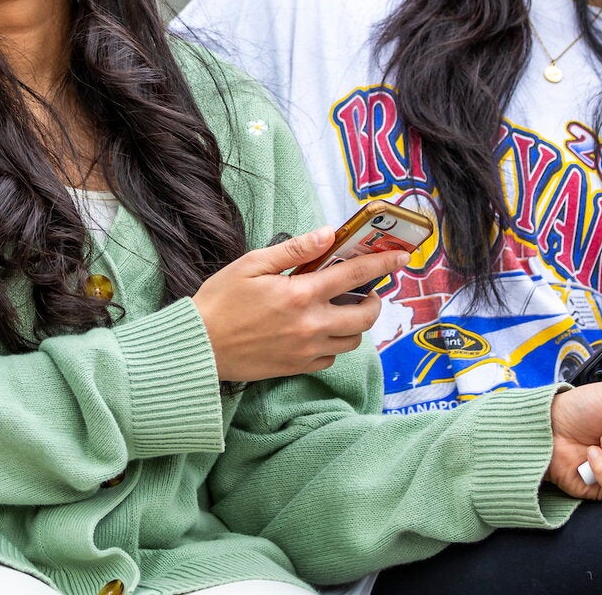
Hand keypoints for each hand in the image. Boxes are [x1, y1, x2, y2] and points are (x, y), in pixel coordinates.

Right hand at [191, 228, 410, 381]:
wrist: (199, 346)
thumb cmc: (221, 301)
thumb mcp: (253, 264)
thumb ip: (294, 250)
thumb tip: (327, 234)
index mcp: (301, 294)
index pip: (355, 275)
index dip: (383, 265)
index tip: (401, 258)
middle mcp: (311, 325)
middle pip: (364, 316)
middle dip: (374, 301)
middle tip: (366, 291)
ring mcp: (306, 350)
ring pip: (352, 340)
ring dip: (355, 324)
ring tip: (342, 310)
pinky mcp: (297, 367)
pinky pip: (331, 358)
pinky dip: (334, 344)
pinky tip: (320, 331)